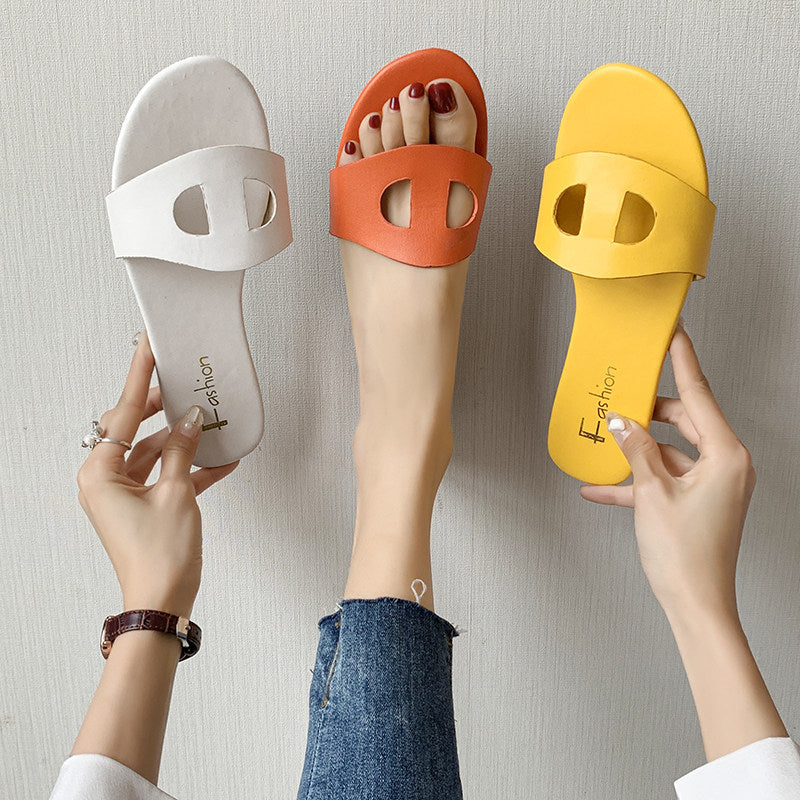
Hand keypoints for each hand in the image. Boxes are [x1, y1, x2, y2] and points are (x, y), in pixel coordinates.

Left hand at [77, 333, 237, 617]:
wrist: (162, 602)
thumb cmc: (160, 556)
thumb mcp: (177, 493)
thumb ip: (182, 449)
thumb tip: (191, 419)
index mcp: (100, 473)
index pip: (122, 413)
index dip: (139, 377)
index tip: (147, 347)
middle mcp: (104, 480)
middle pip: (131, 429)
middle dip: (160, 409)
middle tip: (180, 385)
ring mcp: (122, 494)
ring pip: (151, 451)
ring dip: (181, 441)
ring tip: (210, 422)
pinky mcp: (141, 506)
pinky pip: (164, 475)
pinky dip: (188, 467)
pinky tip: (220, 460)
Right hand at [580, 324, 755, 622]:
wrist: (695, 605)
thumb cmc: (686, 555)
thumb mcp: (653, 493)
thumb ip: (636, 450)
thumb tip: (621, 422)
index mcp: (726, 456)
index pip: (699, 396)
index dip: (683, 363)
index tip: (675, 336)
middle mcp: (725, 466)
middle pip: (682, 422)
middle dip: (647, 413)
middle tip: (621, 398)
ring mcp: (712, 484)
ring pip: (669, 451)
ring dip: (636, 451)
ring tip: (604, 443)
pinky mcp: (697, 501)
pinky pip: (664, 479)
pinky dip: (637, 480)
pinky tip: (602, 486)